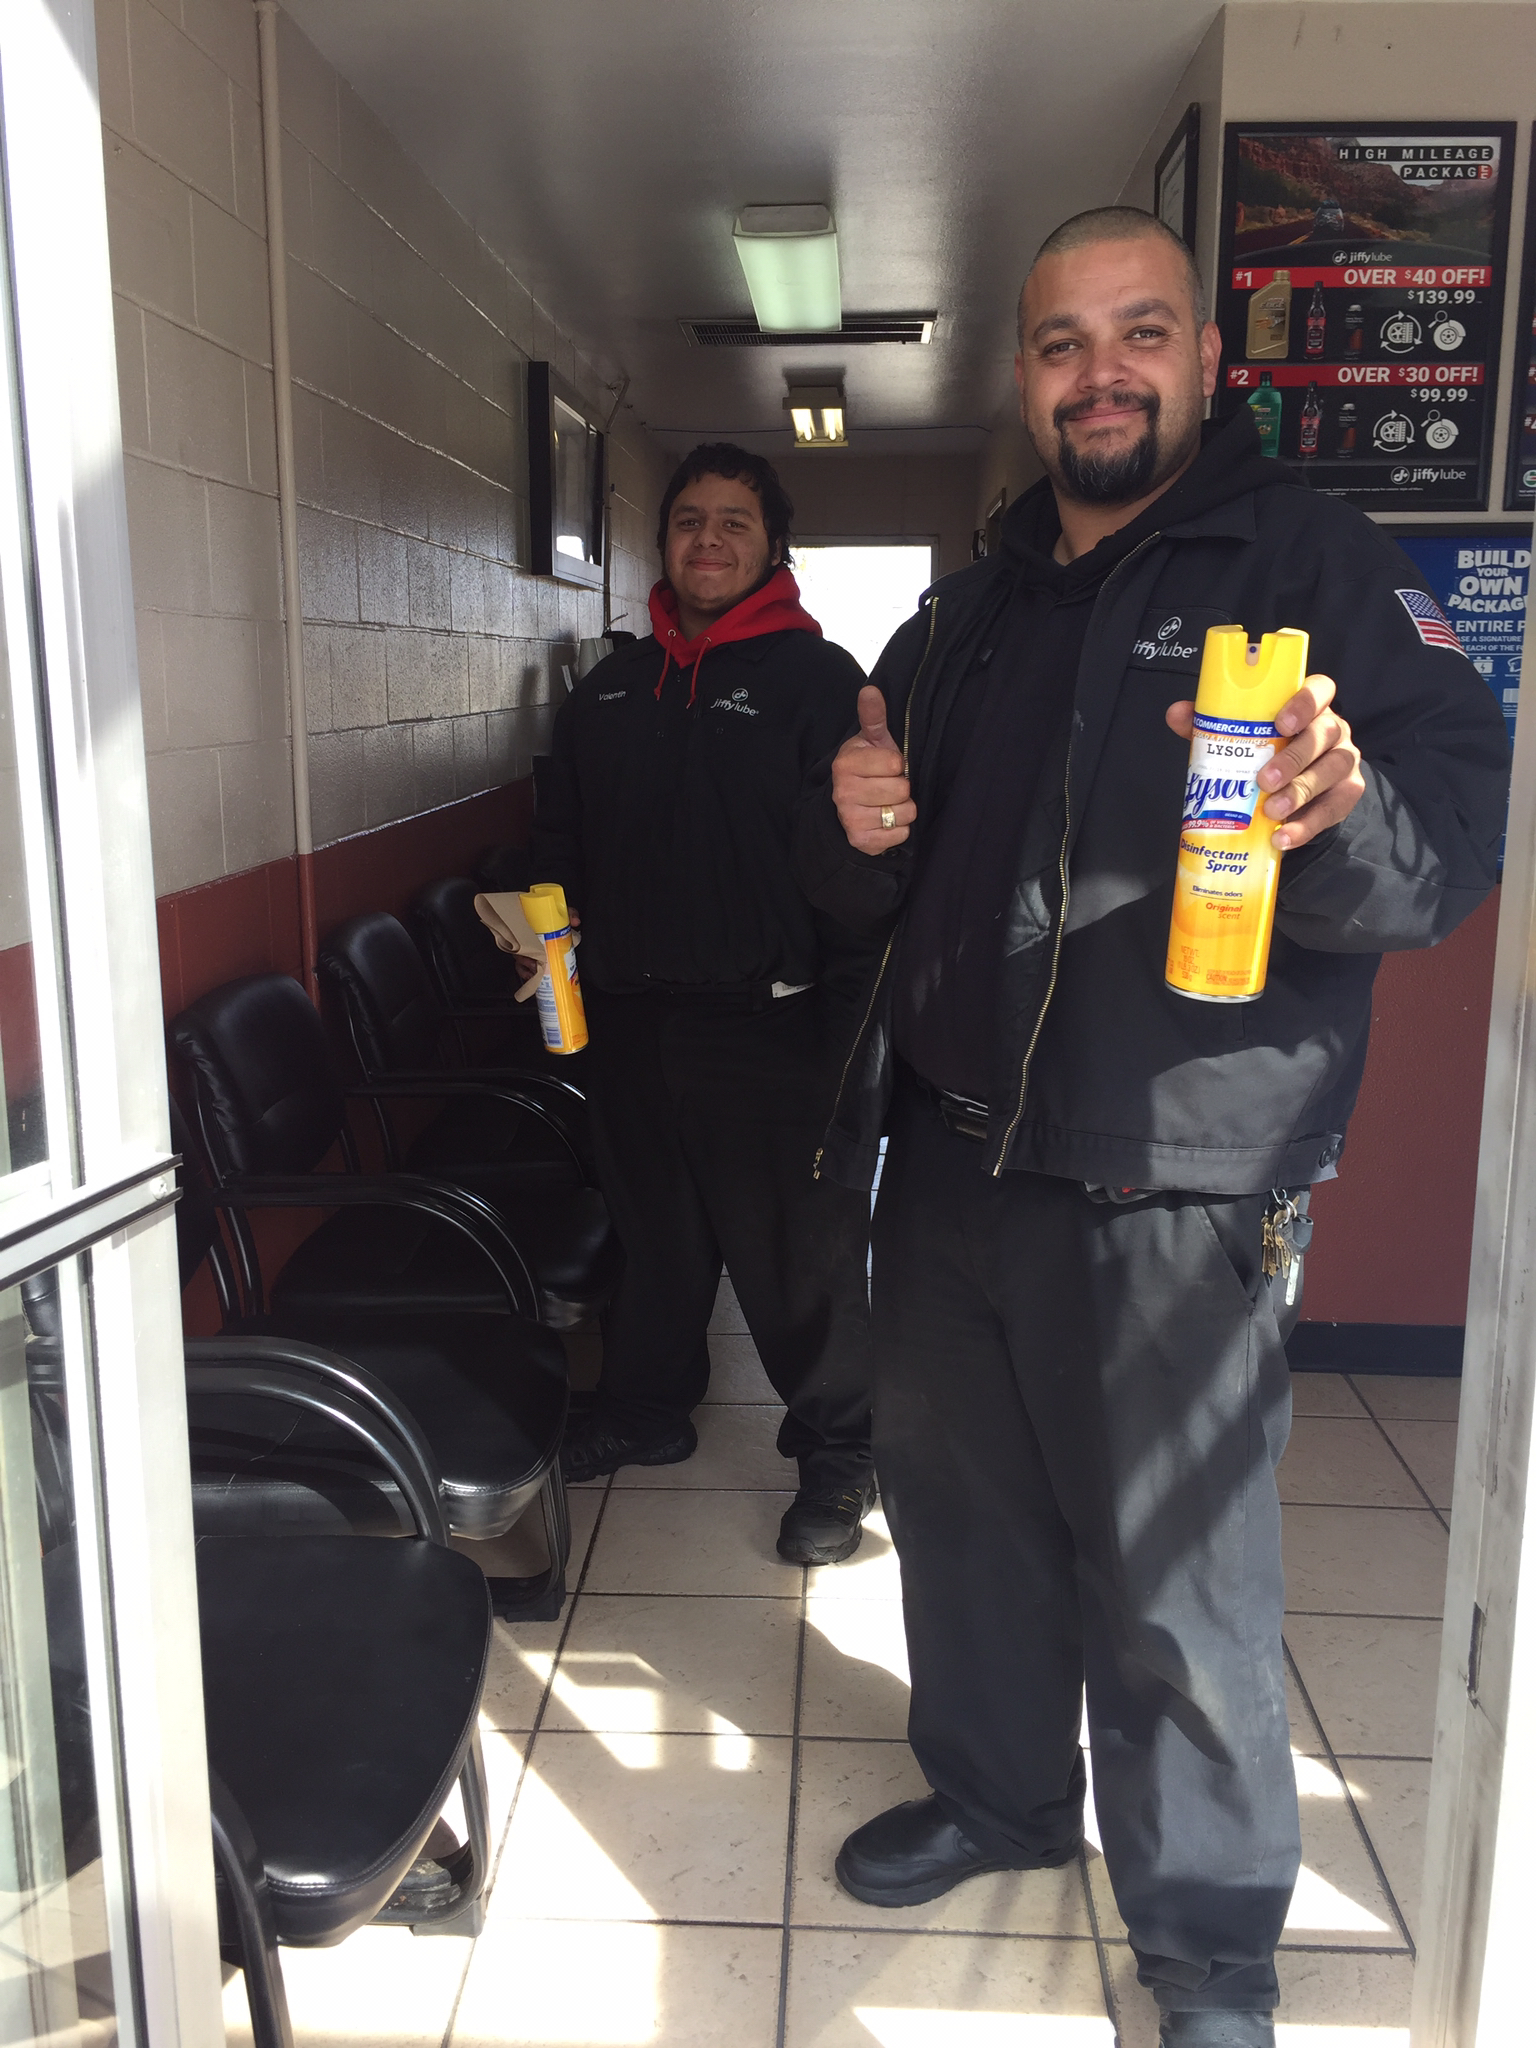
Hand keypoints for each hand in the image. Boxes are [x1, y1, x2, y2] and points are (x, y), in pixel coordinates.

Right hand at [832, 686, 915, 852]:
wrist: (851, 808)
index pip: (895, 762)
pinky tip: (886, 822)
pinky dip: (900, 829)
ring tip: (888, 803)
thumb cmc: (869, 770)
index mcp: (845, 763)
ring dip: (903, 809)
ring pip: (904, 812)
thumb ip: (874, 717)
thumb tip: (871, 690)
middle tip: (888, 787)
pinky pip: (901, 834)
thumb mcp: (872, 742)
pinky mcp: (861, 841)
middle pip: (901, 788)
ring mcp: (850, 818)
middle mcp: (843, 792)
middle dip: (901, 788)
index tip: (886, 766)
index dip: (897, 764)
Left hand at [1165, 674, 1364, 850]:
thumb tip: (1176, 713)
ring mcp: (1343, 760)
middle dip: (1294, 757)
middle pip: (1324, 733)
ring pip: (1332, 769)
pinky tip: (1283, 837)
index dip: (1305, 702)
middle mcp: (1332, 729)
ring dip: (1300, 792)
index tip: (1281, 723)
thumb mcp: (1241, 737)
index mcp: (1309, 706)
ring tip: (1271, 810)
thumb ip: (1212, 723)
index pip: (1320, 689)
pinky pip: (1333, 808)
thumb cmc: (1267, 753)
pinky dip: (1306, 826)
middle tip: (1264, 780)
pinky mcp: (1348, 793)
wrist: (1297, 793)